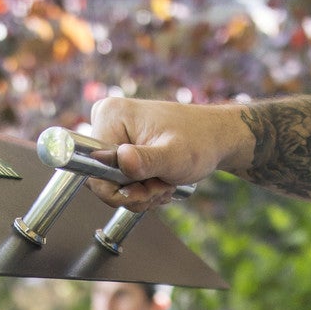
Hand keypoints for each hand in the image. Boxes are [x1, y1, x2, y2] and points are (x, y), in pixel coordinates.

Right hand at [83, 97, 247, 211]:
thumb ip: (147, 161)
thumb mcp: (174, 156)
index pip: (94, 172)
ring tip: (165, 182)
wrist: (216, 138)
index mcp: (110, 115)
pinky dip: (142, 190)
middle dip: (135, 193)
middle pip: (102, 181)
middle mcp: (105, 122)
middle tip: (161, 186)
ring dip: (142, 194)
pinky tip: (161, 181)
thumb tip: (122, 160)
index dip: (120, 190)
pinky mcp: (120, 147)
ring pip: (113, 186)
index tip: (149, 187)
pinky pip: (121, 182)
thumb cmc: (200, 142)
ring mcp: (113, 135)